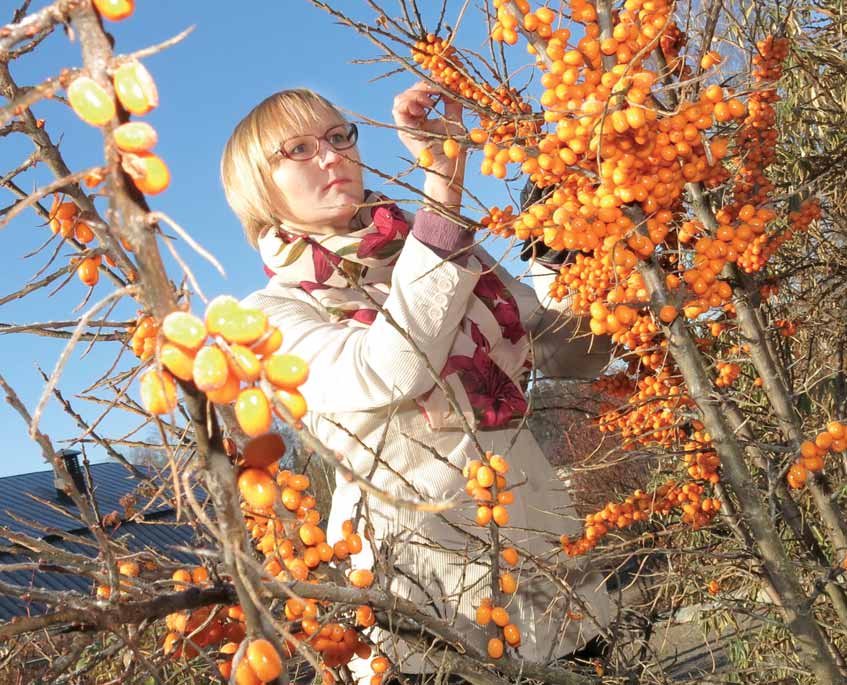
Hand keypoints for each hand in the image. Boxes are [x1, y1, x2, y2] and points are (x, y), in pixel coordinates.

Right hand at [392, 81, 465, 208]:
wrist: (449, 169)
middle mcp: (411, 119)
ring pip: (400, 99)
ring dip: (414, 94)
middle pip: (408, 92)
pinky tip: (424, 107)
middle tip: (436, 88)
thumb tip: (452, 81)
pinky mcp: (404, 131)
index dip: (429, 83)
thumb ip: (452, 100)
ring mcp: (406, 125)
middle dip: (422, 86)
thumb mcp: (455, 118)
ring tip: (429, 101)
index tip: (442, 79)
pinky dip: (409, 103)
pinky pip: (398, 111)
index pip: (419, 92)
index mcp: (422, 115)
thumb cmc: (454, 148)